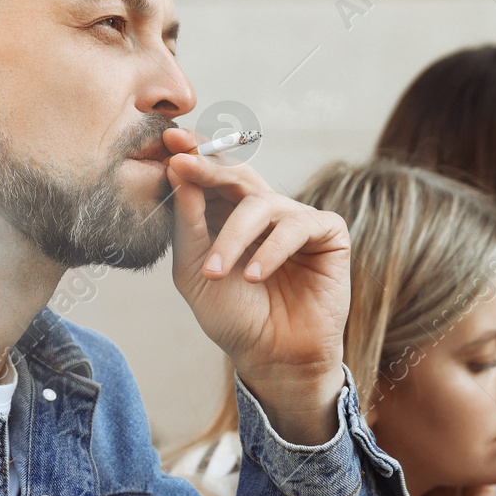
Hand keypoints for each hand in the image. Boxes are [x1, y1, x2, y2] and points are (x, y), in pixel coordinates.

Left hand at [163, 127, 349, 443]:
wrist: (271, 357)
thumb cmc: (233, 316)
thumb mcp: (195, 270)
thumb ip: (187, 221)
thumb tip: (177, 167)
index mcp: (229, 214)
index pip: (212, 174)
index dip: (193, 153)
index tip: (167, 137)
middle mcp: (264, 211)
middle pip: (237, 174)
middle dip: (207, 167)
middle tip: (181, 162)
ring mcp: (296, 219)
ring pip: (262, 204)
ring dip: (234, 237)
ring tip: (216, 273)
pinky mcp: (328, 234)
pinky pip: (298, 226)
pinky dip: (271, 250)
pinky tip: (254, 276)